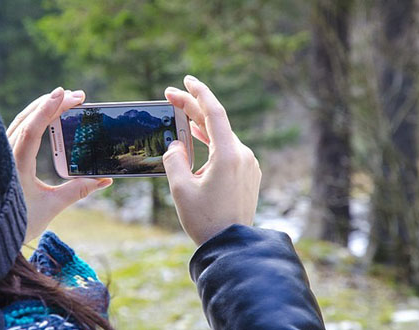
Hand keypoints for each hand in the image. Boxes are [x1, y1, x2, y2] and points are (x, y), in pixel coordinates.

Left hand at [7, 87, 112, 242]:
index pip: (32, 129)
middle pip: (27, 119)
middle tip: (77, 96)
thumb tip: (104, 179)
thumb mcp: (52, 206)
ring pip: (21, 122)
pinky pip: (18, 130)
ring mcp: (3, 154)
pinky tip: (45, 116)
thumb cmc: (19, 223)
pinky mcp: (4, 157)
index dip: (49, 109)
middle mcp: (6, 155)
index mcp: (16, 166)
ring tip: (64, 99)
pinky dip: (34, 119)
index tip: (65, 93)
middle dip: (52, 103)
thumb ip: (78, 190)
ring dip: (42, 108)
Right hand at [163, 76, 260, 245]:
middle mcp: (243, 155)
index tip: (186, 80)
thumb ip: (174, 160)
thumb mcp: (180, 189)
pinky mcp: (248, 175)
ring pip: (222, 137)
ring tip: (182, 117)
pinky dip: (211, 143)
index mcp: (228, 155)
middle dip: (193, 108)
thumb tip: (176, 145)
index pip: (214, 112)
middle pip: (216, 123)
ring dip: (201, 126)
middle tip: (171, 96)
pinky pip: (228, 151)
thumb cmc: (205, 220)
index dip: (199, 93)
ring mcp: (248, 165)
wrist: (232, 246)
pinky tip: (198, 143)